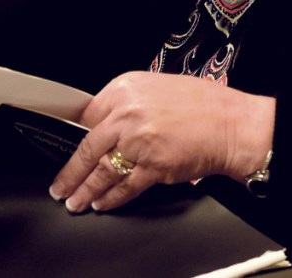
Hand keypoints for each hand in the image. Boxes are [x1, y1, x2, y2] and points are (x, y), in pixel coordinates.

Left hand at [48, 71, 274, 212]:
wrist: (232, 124)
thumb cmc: (201, 105)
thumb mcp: (156, 87)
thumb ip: (128, 103)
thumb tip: (106, 123)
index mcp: (125, 89)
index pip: (88, 115)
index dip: (75, 136)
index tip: (67, 147)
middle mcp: (127, 115)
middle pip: (88, 147)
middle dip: (70, 172)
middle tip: (59, 186)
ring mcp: (138, 143)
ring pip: (102, 171)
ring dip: (85, 190)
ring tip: (74, 201)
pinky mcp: (153, 167)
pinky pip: (125, 186)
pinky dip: (111, 197)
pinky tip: (101, 203)